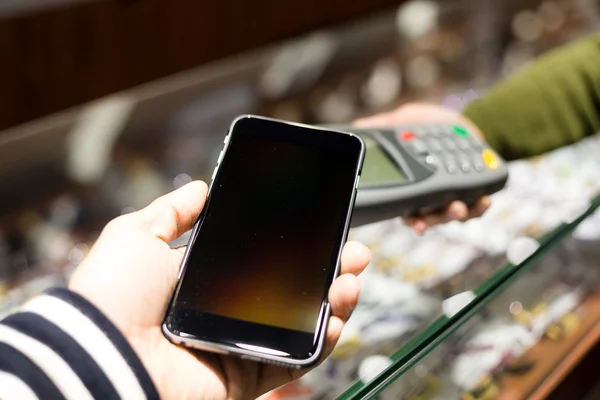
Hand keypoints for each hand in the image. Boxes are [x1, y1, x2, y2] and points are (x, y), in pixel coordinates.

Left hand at [68, 181, 370, 399]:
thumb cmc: (114, 292)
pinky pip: (296, 360)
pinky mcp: (247, 373)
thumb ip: (172, 211)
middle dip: (327, 269)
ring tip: (350, 279)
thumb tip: (200, 188)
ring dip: (333, 301)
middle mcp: (228, 311)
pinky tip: (335, 316)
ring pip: (301, 323)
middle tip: (352, 251)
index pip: (265, 261)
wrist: (104, 350)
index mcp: (206, 280)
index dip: (297, 245)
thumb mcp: (138, 234)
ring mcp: (240, 343)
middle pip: (292, 290)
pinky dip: (322, 341)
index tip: (322, 226)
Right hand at [355, 103, 491, 233]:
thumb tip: (357, 126)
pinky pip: (476, 208)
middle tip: (437, 216)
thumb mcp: (403, 120)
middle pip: (430, 218)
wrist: (462, 120)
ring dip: (456, 215)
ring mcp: (452, 195)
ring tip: (458, 207)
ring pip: (452, 216)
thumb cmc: (429, 123)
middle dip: (434, 220)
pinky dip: (479, 208)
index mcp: (411, 184)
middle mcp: (430, 195)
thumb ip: (382, 125)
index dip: (411, 219)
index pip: (407, 208)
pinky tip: (483, 201)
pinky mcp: (472, 191)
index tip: (415, 222)